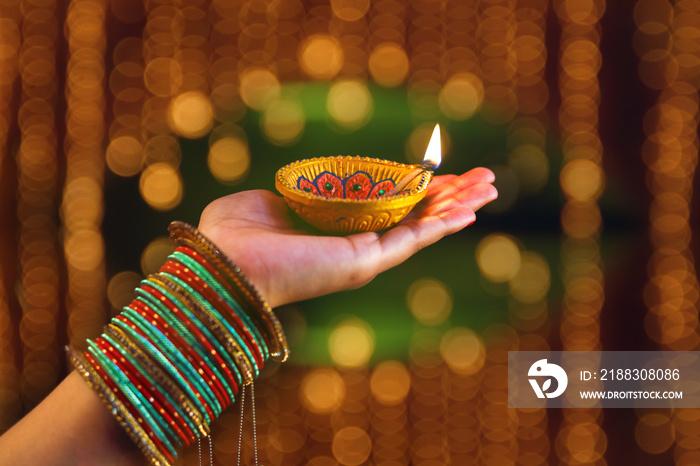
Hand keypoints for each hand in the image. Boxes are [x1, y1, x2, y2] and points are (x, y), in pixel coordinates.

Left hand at [198, 167, 496, 307]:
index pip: (389, 206)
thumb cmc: (235, 236)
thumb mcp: (268, 201)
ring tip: (491, 188)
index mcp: (336, 230)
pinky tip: (469, 212)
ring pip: (423, 227)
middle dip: (452, 196)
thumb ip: (295, 194)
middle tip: (485, 179)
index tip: (442, 173)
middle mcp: (355, 245)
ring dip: (458, 206)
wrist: (224, 265)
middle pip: (416, 216)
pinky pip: (412, 239)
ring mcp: (363, 255)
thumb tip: (305, 188)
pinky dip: (442, 225)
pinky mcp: (364, 260)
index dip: (419, 190)